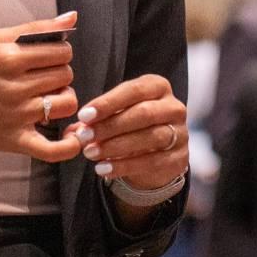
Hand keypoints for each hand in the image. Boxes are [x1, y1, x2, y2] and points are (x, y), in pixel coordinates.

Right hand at [0, 13, 83, 162]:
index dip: (59, 51)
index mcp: (9, 57)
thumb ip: (33, 29)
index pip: (62, 51)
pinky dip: (69, 145)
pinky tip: (71, 135)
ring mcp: (16, 116)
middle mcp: (15, 87)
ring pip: (66, 104)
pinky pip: (53, 150)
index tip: (47, 56)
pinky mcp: (12, 141)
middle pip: (65, 75)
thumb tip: (72, 18)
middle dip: (59, 72)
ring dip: (62, 98)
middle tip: (41, 76)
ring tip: (46, 97)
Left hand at [66, 74, 187, 190]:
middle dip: (110, 126)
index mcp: (157, 87)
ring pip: (150, 138)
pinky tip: (104, 169)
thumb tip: (75, 130)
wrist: (155, 153)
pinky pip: (152, 162)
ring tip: (91, 153)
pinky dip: (125, 166)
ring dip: (116, 146)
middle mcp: (173, 107)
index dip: (107, 103)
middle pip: (143, 113)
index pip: (133, 90)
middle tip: (85, 137)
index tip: (84, 116)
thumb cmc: (130, 125)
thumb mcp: (114, 115)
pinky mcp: (180, 157)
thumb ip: (95, 120)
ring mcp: (180, 132)